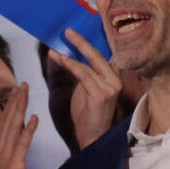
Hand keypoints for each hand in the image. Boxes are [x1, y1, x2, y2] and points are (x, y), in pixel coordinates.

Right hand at [0, 83, 38, 168]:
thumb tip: (21, 135)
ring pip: (13, 126)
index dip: (11, 105)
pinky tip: (34, 118)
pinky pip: (22, 144)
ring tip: (25, 92)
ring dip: (20, 108)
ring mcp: (5, 156)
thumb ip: (13, 150)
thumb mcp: (7, 166)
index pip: (4, 121)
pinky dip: (28, 130)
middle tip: (23, 84)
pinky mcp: (14, 165)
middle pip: (8, 119)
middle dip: (15, 100)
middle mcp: (0, 148)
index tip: (17, 90)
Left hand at [46, 30, 123, 149]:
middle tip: (67, 32)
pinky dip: (72, 66)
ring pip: (88, 65)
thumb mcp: (85, 88)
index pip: (101, 56)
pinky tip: (62, 60)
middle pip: (97, 56)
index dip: (88, 43)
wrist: (91, 137)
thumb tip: (70, 56)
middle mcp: (115, 80)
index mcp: (113, 77)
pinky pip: (84, 76)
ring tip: (54, 51)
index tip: (75, 33)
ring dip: (69, 56)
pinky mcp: (101, 95)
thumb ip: (83, 73)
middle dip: (81, 42)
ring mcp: (110, 88)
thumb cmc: (87, 113)